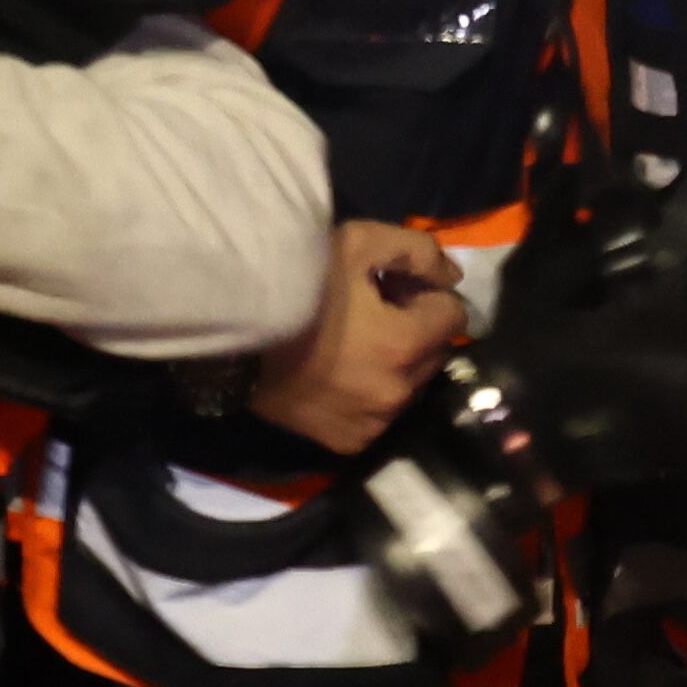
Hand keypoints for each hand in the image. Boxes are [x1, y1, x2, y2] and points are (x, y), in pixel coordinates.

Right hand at [248, 219, 468, 454]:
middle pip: (434, 354)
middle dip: (417, 329)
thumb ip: (418, 252)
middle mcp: (397, 394)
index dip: (429, 295)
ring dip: (397, 363)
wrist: (233, 335)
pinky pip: (380, 414)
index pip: (453, 317)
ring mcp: (373, 424)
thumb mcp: (359, 243)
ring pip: (409, 386)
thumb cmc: (299, 283)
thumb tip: (452, 277)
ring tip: (356, 341)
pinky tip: (341, 372)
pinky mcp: (347, 443)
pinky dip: (372, 393)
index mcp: (405, 346)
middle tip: (377, 310)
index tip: (399, 286)